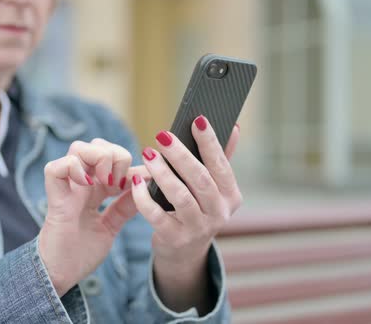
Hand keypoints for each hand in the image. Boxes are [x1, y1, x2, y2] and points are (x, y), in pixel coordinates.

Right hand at [38, 138, 145, 295]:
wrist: (62, 274)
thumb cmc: (82, 252)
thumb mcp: (112, 225)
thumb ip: (125, 206)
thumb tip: (145, 184)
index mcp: (94, 189)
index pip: (112, 158)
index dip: (130, 163)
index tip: (143, 180)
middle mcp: (80, 183)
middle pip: (96, 145)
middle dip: (116, 155)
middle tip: (121, 183)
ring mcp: (67, 188)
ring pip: (78, 148)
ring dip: (99, 159)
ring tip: (107, 182)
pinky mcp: (55, 198)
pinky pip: (56, 167)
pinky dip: (74, 169)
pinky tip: (88, 185)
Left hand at [131, 116, 241, 310]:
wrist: (184, 251)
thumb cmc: (197, 207)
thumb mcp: (213, 187)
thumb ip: (221, 159)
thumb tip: (234, 127)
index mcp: (231, 195)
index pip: (221, 164)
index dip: (210, 142)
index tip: (197, 119)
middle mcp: (219, 212)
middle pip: (200, 179)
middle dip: (181, 155)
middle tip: (162, 136)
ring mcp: (198, 228)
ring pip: (180, 197)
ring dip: (162, 173)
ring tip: (148, 154)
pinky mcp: (175, 239)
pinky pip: (157, 216)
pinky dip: (144, 198)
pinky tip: (136, 182)